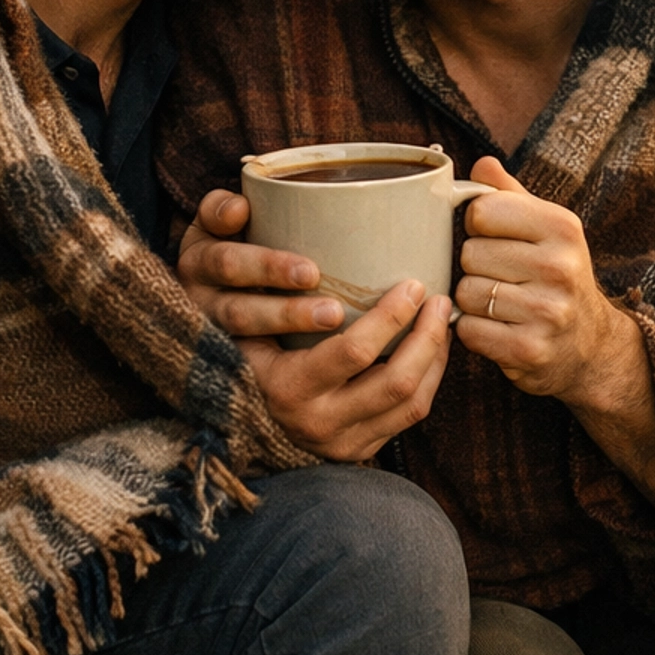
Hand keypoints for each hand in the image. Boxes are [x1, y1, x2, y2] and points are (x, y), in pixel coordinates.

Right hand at [178, 190, 453, 463]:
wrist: (223, 394)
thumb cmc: (224, 320)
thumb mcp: (213, 286)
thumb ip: (218, 236)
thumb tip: (237, 204)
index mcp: (283, 385)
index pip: (351, 353)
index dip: (391, 319)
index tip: (411, 284)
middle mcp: (311, 422)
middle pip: (393, 381)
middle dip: (426, 335)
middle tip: (437, 295)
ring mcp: (336, 442)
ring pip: (409, 404)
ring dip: (435, 357)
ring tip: (441, 316)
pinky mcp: (353, 450)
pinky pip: (407, 417)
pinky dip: (428, 379)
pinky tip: (431, 348)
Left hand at [452, 157, 624, 403]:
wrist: (590, 345)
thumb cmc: (555, 276)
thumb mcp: (545, 228)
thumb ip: (509, 195)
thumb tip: (482, 165)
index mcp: (562, 226)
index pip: (482, 211)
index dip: (477, 225)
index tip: (494, 237)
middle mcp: (560, 267)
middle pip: (470, 253)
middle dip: (474, 266)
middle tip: (500, 276)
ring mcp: (547, 312)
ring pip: (466, 293)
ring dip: (472, 300)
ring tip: (499, 303)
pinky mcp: (530, 351)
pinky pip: (469, 330)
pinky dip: (474, 330)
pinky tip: (497, 328)